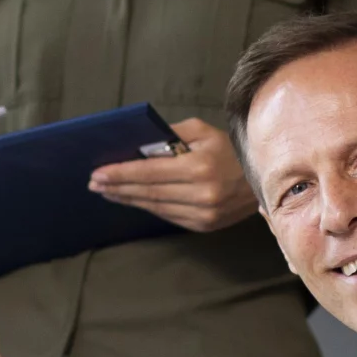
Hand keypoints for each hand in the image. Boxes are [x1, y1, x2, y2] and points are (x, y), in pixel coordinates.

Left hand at [87, 118, 256, 231]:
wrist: (263, 179)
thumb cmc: (230, 149)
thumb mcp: (203, 131)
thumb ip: (170, 134)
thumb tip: (138, 145)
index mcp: (200, 167)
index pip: (149, 173)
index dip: (121, 174)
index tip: (98, 173)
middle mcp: (202, 194)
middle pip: (148, 192)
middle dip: (117, 187)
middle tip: (94, 183)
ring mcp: (204, 214)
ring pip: (155, 207)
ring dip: (127, 199)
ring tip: (107, 192)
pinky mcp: (204, 225)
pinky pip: (167, 216)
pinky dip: (147, 207)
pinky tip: (132, 199)